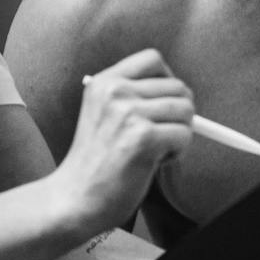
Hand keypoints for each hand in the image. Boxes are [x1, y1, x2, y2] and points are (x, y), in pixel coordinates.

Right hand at [48, 50, 191, 231]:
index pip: (153, 60)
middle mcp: (115, 91)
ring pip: (185, 111)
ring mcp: (128, 113)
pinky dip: (176, 153)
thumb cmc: (95, 163)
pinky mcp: (142, 138)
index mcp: (104, 82)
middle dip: (178, 114)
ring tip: (153, 150)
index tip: (162, 104)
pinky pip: (184, 135)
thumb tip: (183, 95)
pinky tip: (153, 162)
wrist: (74, 199)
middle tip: (158, 137)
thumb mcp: (104, 114)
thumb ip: (134, 97)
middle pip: (177, 87)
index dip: (168, 81)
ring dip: (179, 134)